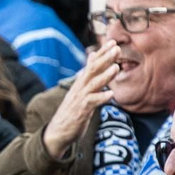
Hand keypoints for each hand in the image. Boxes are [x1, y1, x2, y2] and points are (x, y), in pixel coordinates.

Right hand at [42, 43, 119, 160]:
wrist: (58, 132)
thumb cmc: (72, 111)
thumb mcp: (80, 90)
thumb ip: (88, 74)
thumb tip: (93, 56)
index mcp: (80, 83)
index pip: (91, 64)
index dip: (102, 53)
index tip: (112, 42)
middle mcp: (79, 88)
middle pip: (92, 70)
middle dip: (104, 59)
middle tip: (116, 48)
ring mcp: (79, 99)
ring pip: (93, 84)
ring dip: (105, 75)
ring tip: (116, 67)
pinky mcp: (81, 111)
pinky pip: (92, 103)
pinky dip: (101, 97)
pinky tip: (111, 94)